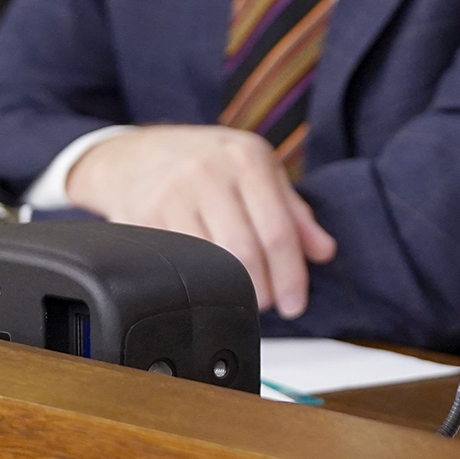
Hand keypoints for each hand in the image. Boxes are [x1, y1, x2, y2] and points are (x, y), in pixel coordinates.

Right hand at [67, 126, 335, 317]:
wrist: (135, 152)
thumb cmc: (207, 161)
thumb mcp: (257, 169)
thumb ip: (294, 210)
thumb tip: (324, 251)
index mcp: (247, 158)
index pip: (278, 230)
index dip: (290, 274)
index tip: (296, 303)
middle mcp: (209, 173)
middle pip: (245, 251)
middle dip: (263, 290)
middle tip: (270, 306)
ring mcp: (172, 194)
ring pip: (210, 261)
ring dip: (232, 292)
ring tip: (244, 299)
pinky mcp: (143, 216)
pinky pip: (178, 263)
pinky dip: (198, 284)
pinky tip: (208, 288)